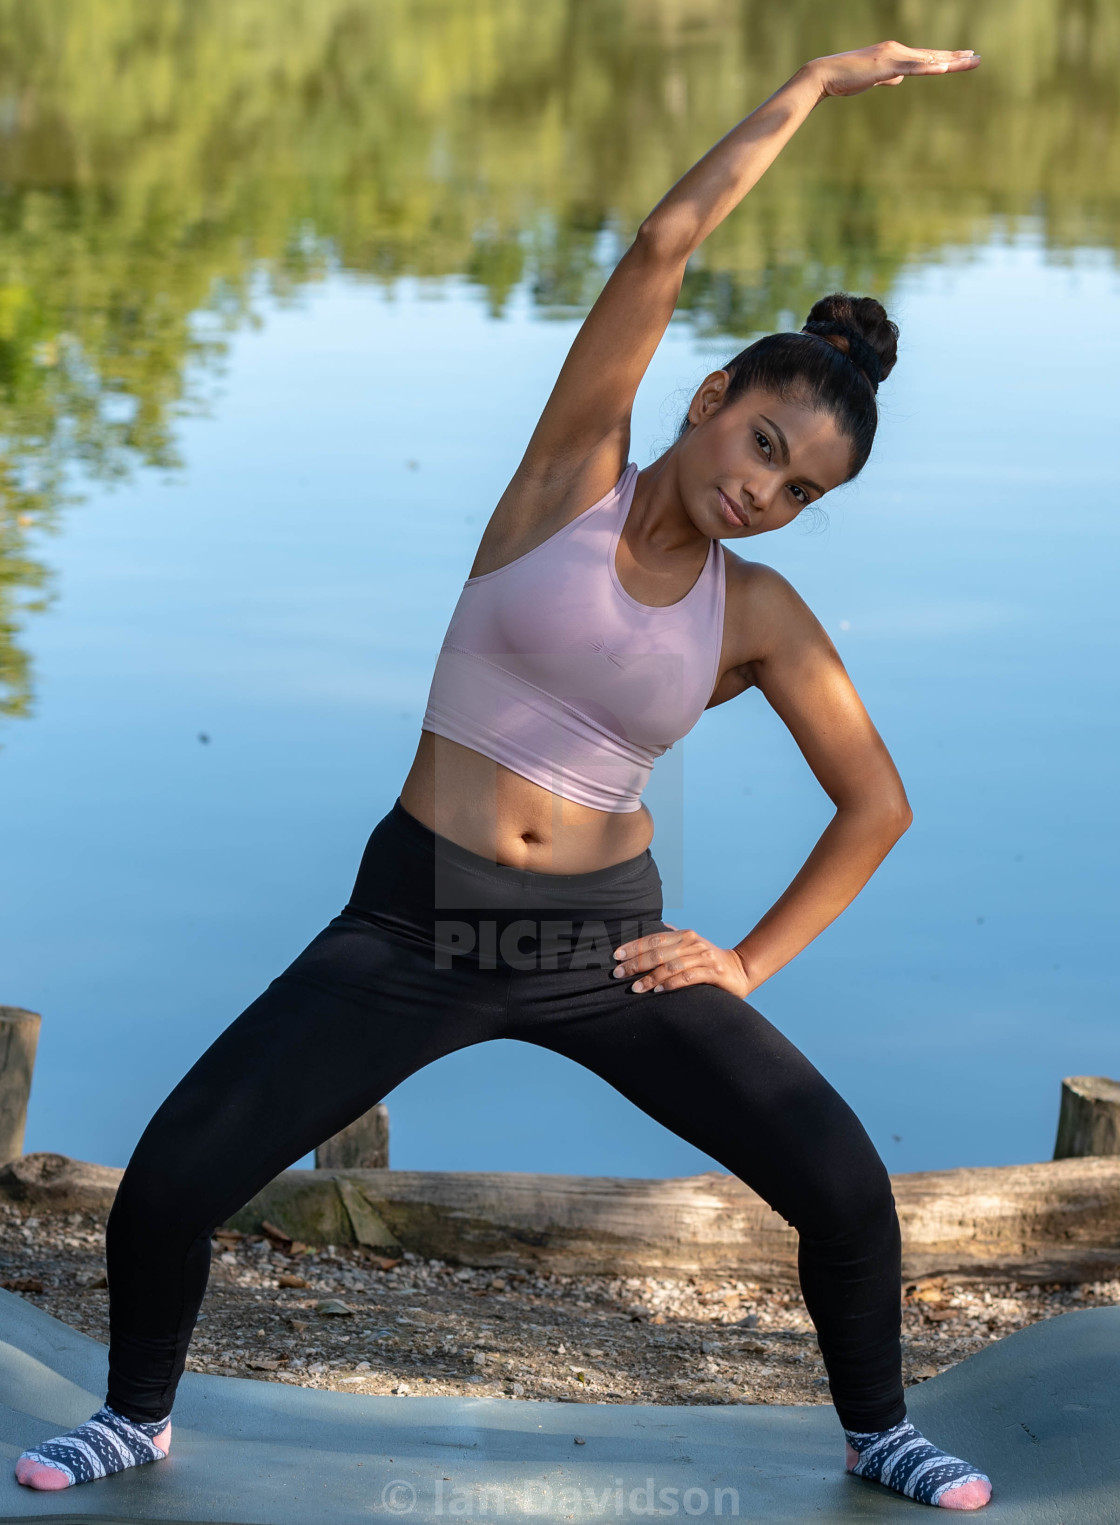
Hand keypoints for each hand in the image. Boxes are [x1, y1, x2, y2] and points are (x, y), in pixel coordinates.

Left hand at [612, 924, 751, 1000]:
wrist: (740, 970)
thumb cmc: (709, 961)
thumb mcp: (690, 947)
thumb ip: (673, 940)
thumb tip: (655, 929)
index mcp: (684, 935)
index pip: (653, 939)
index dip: (633, 946)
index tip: (616, 956)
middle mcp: (692, 943)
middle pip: (658, 952)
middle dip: (635, 963)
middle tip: (618, 973)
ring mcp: (703, 957)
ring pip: (670, 966)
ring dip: (650, 978)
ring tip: (635, 988)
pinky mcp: (712, 972)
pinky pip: (687, 977)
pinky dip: (670, 984)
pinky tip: (658, 991)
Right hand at [807, 41, 979, 99]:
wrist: (827, 75)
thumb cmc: (847, 79)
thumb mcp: (873, 79)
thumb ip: (889, 76)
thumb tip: (900, 78)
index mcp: (895, 54)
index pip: (926, 57)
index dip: (945, 58)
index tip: (963, 58)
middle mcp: (897, 50)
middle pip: (932, 55)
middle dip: (956, 58)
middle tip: (978, 58)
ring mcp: (893, 56)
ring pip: (926, 59)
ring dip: (949, 61)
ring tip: (969, 61)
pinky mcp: (886, 65)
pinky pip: (912, 67)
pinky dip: (928, 67)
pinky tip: (943, 67)